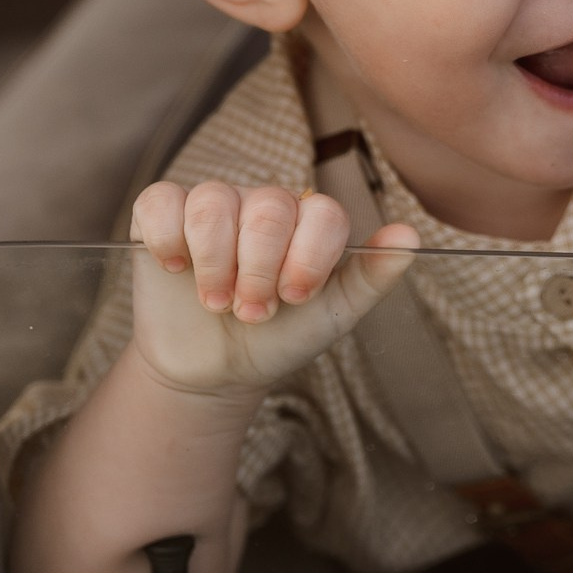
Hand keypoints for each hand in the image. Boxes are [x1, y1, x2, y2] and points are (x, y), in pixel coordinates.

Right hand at [127, 180, 418, 400]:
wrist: (217, 371)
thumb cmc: (281, 338)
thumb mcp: (334, 314)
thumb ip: (372, 276)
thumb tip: (410, 236)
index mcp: (310, 221)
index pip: (321, 212)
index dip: (308, 258)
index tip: (295, 299)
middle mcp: (264, 204)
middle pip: (268, 208)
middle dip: (259, 271)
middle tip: (253, 311)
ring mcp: (214, 205)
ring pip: (214, 203)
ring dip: (215, 264)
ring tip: (217, 302)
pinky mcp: (164, 215)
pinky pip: (162, 201)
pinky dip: (167, 238)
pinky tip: (176, 268)